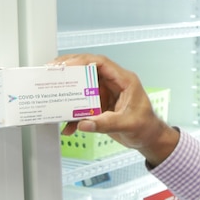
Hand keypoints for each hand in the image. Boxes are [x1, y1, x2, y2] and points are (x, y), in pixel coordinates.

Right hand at [52, 53, 179, 165]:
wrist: (148, 138)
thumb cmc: (146, 127)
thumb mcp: (128, 124)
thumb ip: (106, 123)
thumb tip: (84, 123)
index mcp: (125, 80)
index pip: (101, 63)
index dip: (82, 61)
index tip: (66, 66)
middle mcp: (114, 84)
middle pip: (88, 70)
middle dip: (69, 71)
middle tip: (51, 72)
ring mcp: (106, 94)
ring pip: (83, 87)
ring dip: (68, 93)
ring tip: (52, 94)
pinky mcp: (100, 105)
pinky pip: (83, 105)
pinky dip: (74, 115)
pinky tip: (68, 126)